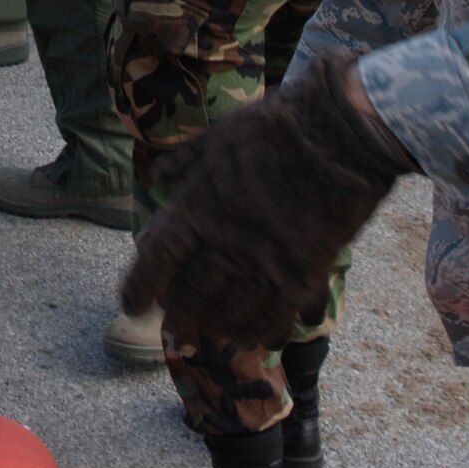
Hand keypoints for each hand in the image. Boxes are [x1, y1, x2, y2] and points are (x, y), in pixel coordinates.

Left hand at [122, 50, 414, 347]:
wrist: (338, 132)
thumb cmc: (274, 127)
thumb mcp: (218, 136)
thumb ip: (185, 162)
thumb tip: (155, 177)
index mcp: (199, 205)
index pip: (158, 257)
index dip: (140, 285)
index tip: (130, 306)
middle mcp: (227, 241)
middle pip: (192, 292)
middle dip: (177, 317)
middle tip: (169, 333)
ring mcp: (266, 262)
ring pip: (231, 309)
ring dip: (214, 327)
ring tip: (204, 338)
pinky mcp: (304, 272)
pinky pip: (276, 315)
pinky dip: (260, 331)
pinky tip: (249, 341)